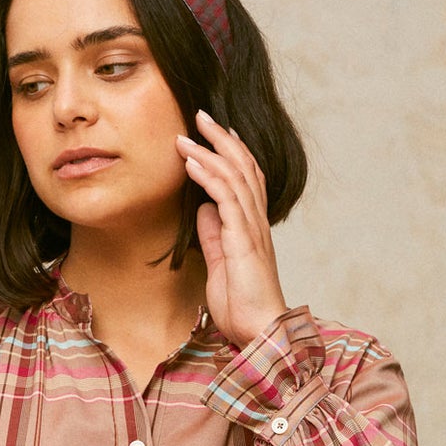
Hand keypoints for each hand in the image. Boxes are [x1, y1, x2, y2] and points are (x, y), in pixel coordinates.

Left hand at [177, 110, 288, 348]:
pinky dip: (208, 177)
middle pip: (243, 167)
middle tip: (200, 115)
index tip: (215, 131)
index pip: (246, 178)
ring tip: (187, 135)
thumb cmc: (242, 303)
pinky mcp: (244, 241)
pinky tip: (191, 163)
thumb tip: (203, 209)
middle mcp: (256, 221)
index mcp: (252, 226)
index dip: (232, 151)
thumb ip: (214, 234)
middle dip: (220, 139)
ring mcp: (252, 229)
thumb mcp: (221, 262)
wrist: (258, 330)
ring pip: (234, 177)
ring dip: (209, 152)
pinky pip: (226, 199)